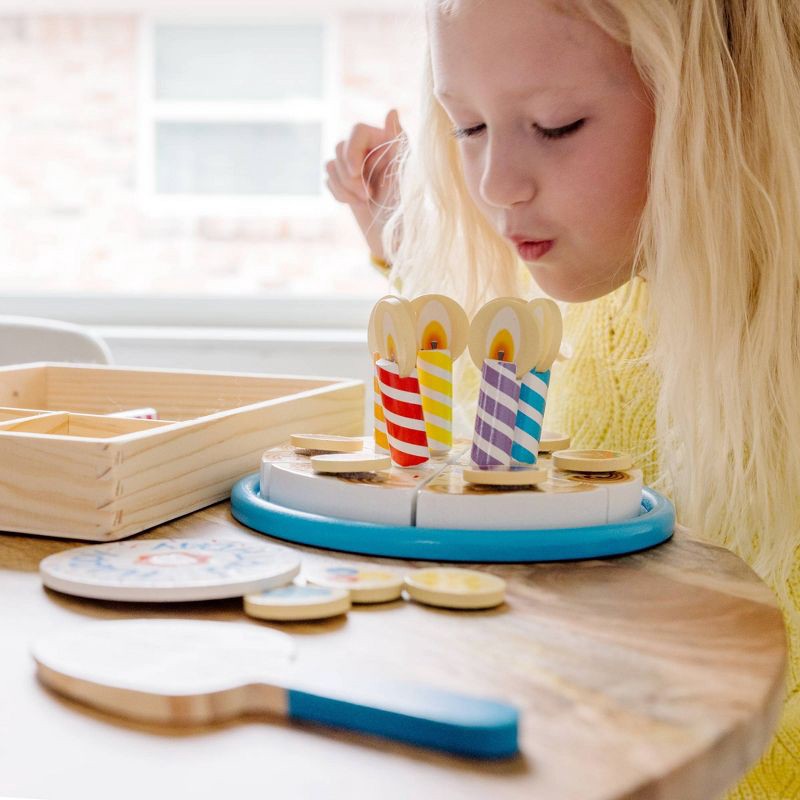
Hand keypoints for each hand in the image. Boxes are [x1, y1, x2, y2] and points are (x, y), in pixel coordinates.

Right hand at [326, 109, 404, 261]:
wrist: (393, 236)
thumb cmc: (404, 206)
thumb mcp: (402, 175)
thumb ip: (397, 142)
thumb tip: (391, 110)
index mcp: (386, 141)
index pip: (357, 130)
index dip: (352, 151)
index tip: (356, 173)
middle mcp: (369, 149)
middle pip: (340, 147)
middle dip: (349, 176)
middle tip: (367, 197)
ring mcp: (355, 164)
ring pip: (331, 163)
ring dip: (344, 187)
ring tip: (365, 201)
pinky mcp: (344, 180)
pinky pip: (328, 178)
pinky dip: (339, 193)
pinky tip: (356, 203)